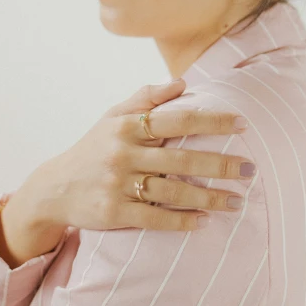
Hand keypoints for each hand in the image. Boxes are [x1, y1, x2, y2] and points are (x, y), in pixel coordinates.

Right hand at [27, 78, 254, 233]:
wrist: (55, 188)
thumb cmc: (93, 148)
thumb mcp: (113, 116)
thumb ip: (147, 99)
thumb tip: (183, 83)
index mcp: (128, 126)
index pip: (178, 120)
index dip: (212, 122)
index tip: (242, 125)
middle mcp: (124, 153)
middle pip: (182, 159)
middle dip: (221, 165)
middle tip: (250, 169)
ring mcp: (118, 185)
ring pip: (174, 192)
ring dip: (210, 198)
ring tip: (237, 201)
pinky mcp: (114, 213)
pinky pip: (155, 218)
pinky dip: (182, 221)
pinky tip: (204, 222)